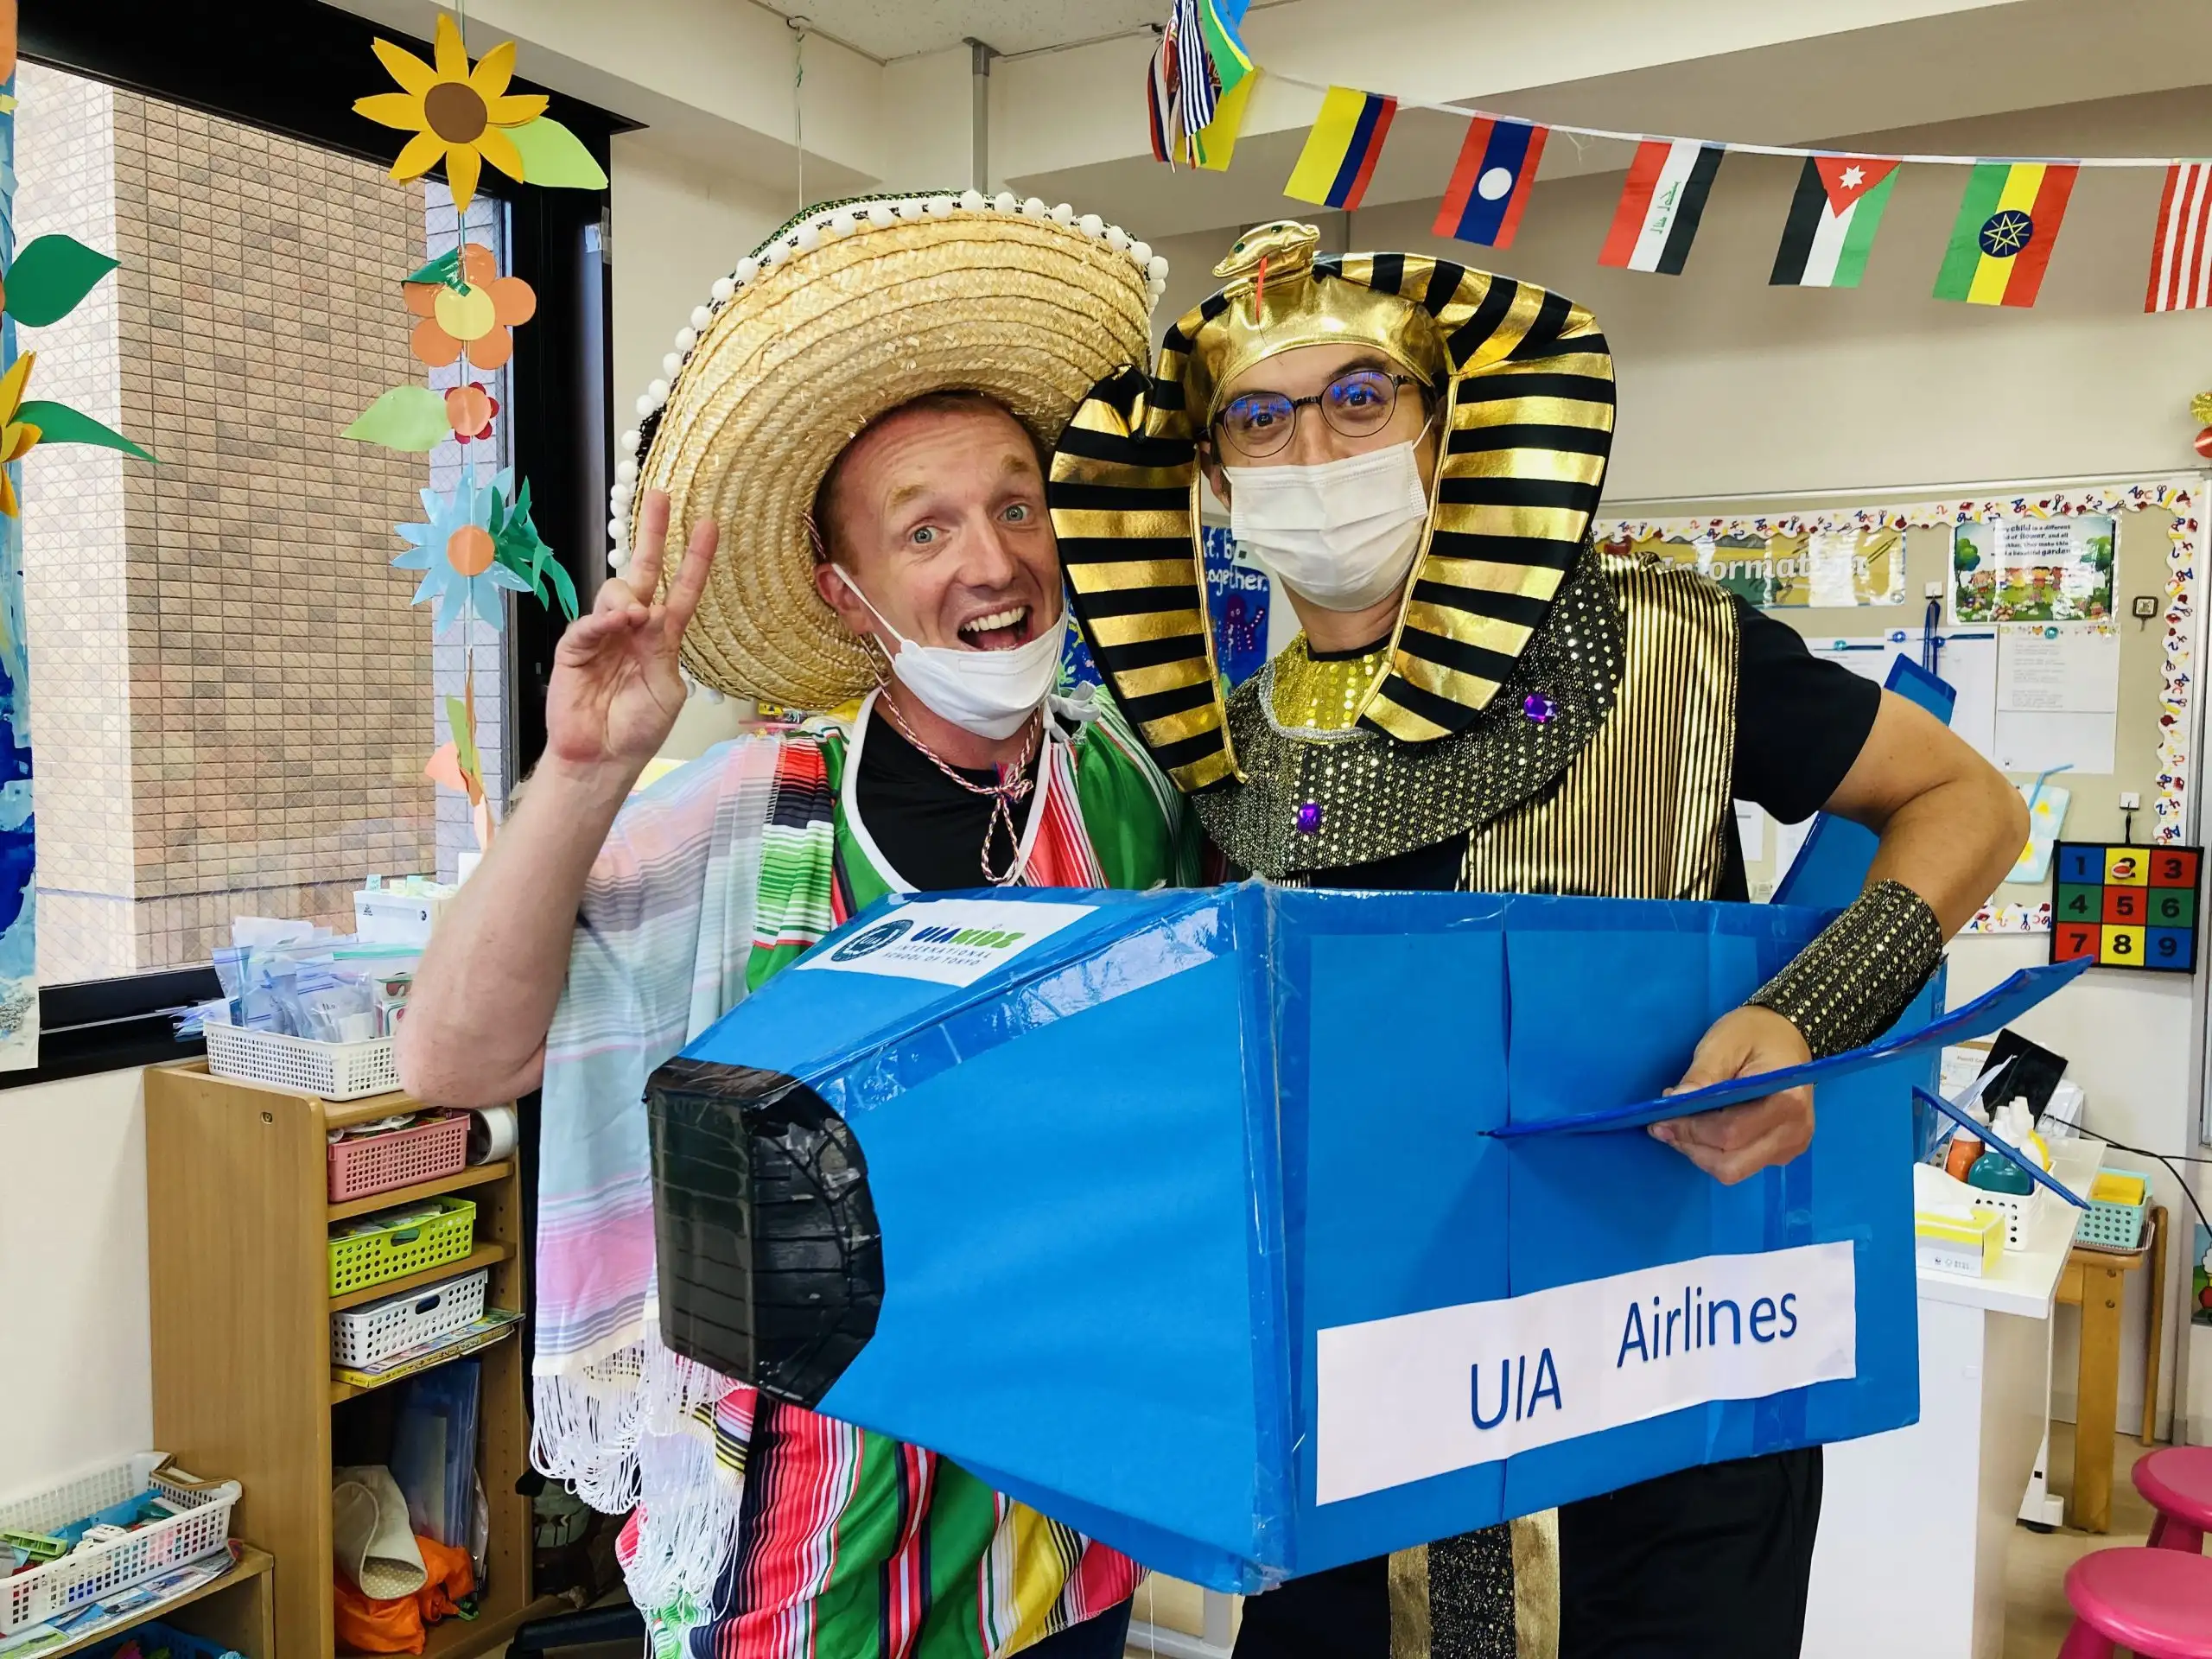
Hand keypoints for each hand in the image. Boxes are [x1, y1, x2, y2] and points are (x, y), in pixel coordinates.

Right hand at [543, 490, 716, 776]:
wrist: (604, 759)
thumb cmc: (638, 728)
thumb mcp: (667, 689)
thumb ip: (663, 650)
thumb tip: (649, 613)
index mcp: (661, 638)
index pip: (681, 590)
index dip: (695, 559)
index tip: (708, 525)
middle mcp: (632, 629)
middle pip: (643, 571)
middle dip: (653, 534)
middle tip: (661, 497)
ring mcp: (603, 636)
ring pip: (616, 592)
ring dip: (628, 597)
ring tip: (636, 618)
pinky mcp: (575, 649)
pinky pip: (588, 624)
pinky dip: (604, 621)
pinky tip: (618, 623)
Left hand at [1650, 1005, 1814, 1184]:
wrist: (1785, 1035)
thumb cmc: (1753, 1034)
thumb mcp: (1722, 1044)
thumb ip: (1701, 1076)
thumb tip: (1674, 1104)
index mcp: (1787, 1100)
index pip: (1730, 1133)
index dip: (1689, 1130)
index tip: (1659, 1118)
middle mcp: (1795, 1131)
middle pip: (1731, 1164)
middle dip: (1691, 1146)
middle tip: (1665, 1124)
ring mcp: (1792, 1146)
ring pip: (1733, 1170)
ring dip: (1699, 1152)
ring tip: (1682, 1124)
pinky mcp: (1782, 1153)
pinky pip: (1741, 1165)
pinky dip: (1714, 1152)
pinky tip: (1703, 1127)